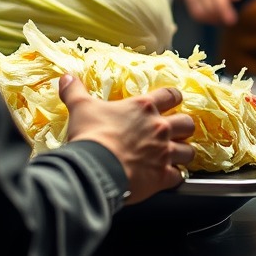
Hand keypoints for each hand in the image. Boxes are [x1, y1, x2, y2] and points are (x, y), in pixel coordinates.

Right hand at [59, 73, 195, 205]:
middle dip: (184, 127)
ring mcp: (163, 152)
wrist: (94, 168)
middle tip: (178, 131)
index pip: (170, 95)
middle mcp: (159, 128)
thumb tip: (66, 77)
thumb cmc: (91, 136)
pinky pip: (179, 177)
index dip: (174, 97)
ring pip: (189, 151)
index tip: (174, 100)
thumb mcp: (81, 107)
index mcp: (144, 108)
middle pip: (187, 123)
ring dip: (184, 153)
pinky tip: (169, 178)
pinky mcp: (162, 176)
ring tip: (178, 156)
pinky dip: (175, 178)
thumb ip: (75, 91)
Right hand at [183, 0, 246, 25]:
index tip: (232, 20)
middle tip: (231, 20)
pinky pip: (197, 14)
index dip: (225, 9)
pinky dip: (207, 19)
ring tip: (223, 16)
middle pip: (210, 6)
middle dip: (221, 16)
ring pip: (202, 12)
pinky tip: (214, 15)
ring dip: (214, 19)